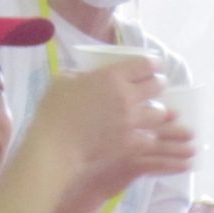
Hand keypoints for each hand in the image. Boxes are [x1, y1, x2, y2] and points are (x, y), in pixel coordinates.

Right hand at [30, 63, 195, 202]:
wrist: (56, 149)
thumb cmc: (54, 113)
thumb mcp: (63, 81)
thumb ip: (81, 75)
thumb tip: (88, 76)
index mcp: (112, 76)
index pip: (145, 64)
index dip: (153, 64)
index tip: (154, 66)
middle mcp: (127, 96)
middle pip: (157, 86)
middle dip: (158, 85)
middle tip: (155, 87)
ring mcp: (132, 121)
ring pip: (159, 112)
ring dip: (156, 111)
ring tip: (150, 113)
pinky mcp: (132, 143)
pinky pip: (151, 137)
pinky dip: (148, 135)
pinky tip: (144, 135)